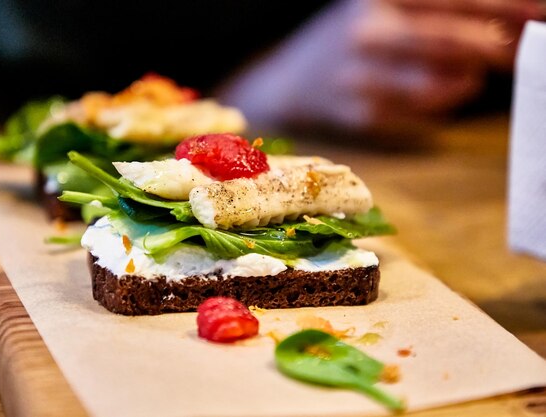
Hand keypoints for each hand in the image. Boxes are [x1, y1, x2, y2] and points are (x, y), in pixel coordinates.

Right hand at [218, 0, 542, 132]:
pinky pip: (417, 113)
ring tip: (473, 76)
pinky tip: (446, 92)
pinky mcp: (359, 113)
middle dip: (495, 45)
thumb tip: (502, 26)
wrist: (292, 81)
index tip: (540, 12)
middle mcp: (363, 32)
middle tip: (523, 50)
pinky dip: (441, 103)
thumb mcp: (383, 6)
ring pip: (435, 84)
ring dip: (466, 80)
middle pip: (446, 38)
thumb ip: (435, 11)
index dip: (504, 5)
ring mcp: (357, 76)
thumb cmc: (350, 37)